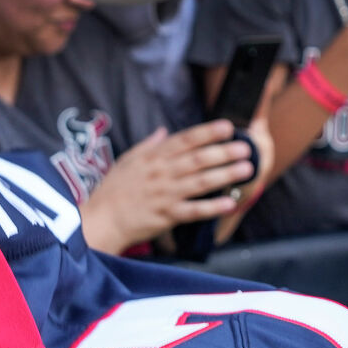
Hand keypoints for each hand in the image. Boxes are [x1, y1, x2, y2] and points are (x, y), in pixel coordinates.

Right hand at [81, 123, 252, 252]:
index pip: (185, 141)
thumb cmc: (112, 190)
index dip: (207, 133)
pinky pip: (194, 211)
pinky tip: (230, 203)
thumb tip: (164, 131)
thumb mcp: (127, 160)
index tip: (227, 127)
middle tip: (246, 148)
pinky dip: (212, 207)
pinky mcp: (167, 216)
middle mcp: (162, 174)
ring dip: (225, 175)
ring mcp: (166, 195)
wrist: (101, 220)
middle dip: (223, 152)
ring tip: (246, 169)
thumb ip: (148, 145)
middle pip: (197, 159)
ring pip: (200, 182)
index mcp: (153, 158)